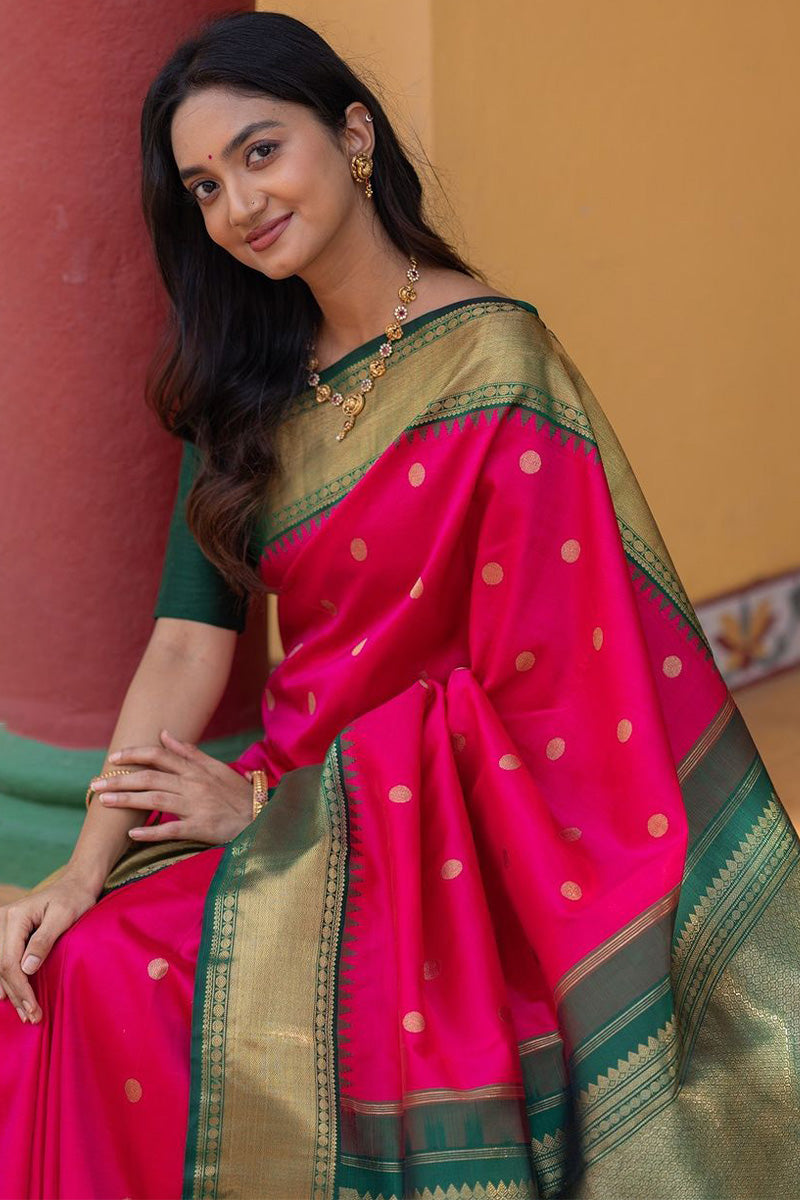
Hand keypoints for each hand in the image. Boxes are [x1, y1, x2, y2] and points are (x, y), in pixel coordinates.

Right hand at [0, 868, 99, 1023]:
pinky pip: (2, 961)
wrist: (75, 885)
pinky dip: (8, 981)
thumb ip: (44, 940)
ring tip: (25, 1013)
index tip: (33, 1009)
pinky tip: (13, 997)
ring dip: (11, 991)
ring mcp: (3, 927)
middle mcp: (3, 920)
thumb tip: (27, 968)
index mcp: (15, 916)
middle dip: (16, 994)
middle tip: (32, 1017)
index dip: (20, 988)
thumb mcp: (64, 916)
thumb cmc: (73, 899)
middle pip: (1, 967)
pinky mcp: (8, 934)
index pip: (9, 961)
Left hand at [89, 730, 252, 845]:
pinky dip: (151, 831)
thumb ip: (189, 752)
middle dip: (120, 779)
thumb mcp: (216, 767)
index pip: (159, 756)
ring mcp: (196, 806)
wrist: (261, 816)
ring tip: (104, 802)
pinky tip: (132, 834)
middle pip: (150, 777)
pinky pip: (172, 829)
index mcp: (195, 769)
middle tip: (96, 783)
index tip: (113, 758)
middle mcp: (193, 785)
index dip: (134, 754)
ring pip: (155, 800)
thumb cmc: (237, 793)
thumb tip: (165, 734)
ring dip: (127, 800)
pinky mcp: (201, 828)